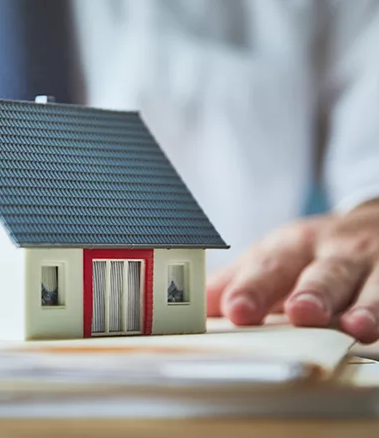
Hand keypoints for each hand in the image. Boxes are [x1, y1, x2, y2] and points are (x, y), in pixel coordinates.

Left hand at [207, 199, 378, 342]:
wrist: (377, 223)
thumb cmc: (314, 253)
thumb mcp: (275, 257)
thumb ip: (236, 282)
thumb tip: (190, 307)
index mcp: (294, 246)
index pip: (269, 267)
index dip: (252, 289)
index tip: (237, 310)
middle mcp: (338, 253)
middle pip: (325, 273)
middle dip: (313, 293)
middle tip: (302, 312)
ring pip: (375, 285)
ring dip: (367, 306)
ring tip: (357, 327)